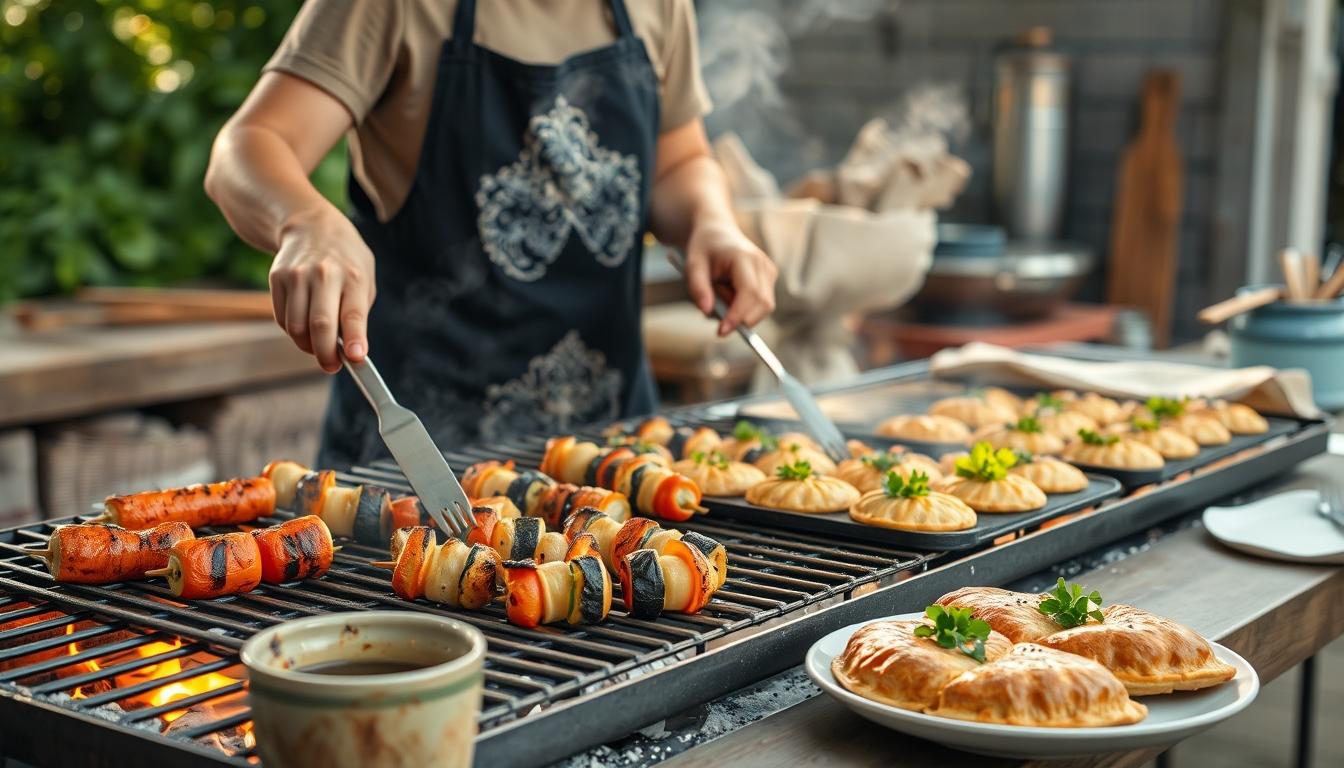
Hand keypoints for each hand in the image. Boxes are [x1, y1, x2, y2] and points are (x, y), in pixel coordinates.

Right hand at [269, 207, 375, 371]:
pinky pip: (282, 319)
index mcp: (353, 276)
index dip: (355, 340)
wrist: (311, 225)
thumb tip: (351, 351)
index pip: (353, 314)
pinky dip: (294, 332)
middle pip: (320, 325)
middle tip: (332, 366)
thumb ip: (358, 313)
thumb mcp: (364, 279)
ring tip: (320, 345)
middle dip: (326, 354)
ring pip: (297, 327)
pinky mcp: (277, 278)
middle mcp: (325, 274)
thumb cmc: (345, 261)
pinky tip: (305, 327)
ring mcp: (298, 275)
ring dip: (308, 346)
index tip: (356, 359)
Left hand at [683, 220, 777, 335]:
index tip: (721, 332)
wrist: (718, 232)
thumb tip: (707, 311)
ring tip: (720, 291)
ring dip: (740, 310)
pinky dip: (743, 306)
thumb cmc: (704, 249)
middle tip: (714, 306)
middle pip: (763, 304)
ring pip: (764, 307)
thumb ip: (698, 288)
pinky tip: (728, 291)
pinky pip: (761, 304)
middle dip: (740, 317)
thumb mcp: (692, 265)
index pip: (749, 293)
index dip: (738, 315)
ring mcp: (770, 271)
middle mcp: (763, 264)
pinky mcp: (770, 279)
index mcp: (744, 257)